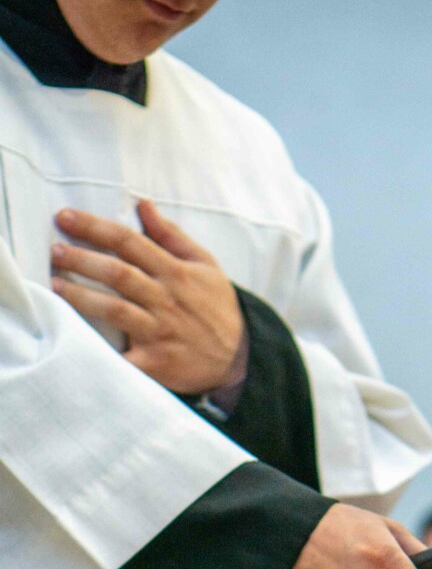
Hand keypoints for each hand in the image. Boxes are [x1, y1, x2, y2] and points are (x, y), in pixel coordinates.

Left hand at [50, 199, 245, 393]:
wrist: (239, 359)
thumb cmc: (218, 308)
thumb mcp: (205, 265)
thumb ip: (171, 236)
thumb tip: (142, 205)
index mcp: (175, 272)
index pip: (128, 242)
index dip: (93, 227)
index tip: (64, 218)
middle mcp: (166, 300)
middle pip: (117, 273)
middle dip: (81, 259)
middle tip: (54, 251)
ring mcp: (160, 332)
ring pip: (115, 309)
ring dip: (80, 296)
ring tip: (55, 285)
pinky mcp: (156, 363)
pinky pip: (123, 357)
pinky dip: (100, 350)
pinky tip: (75, 338)